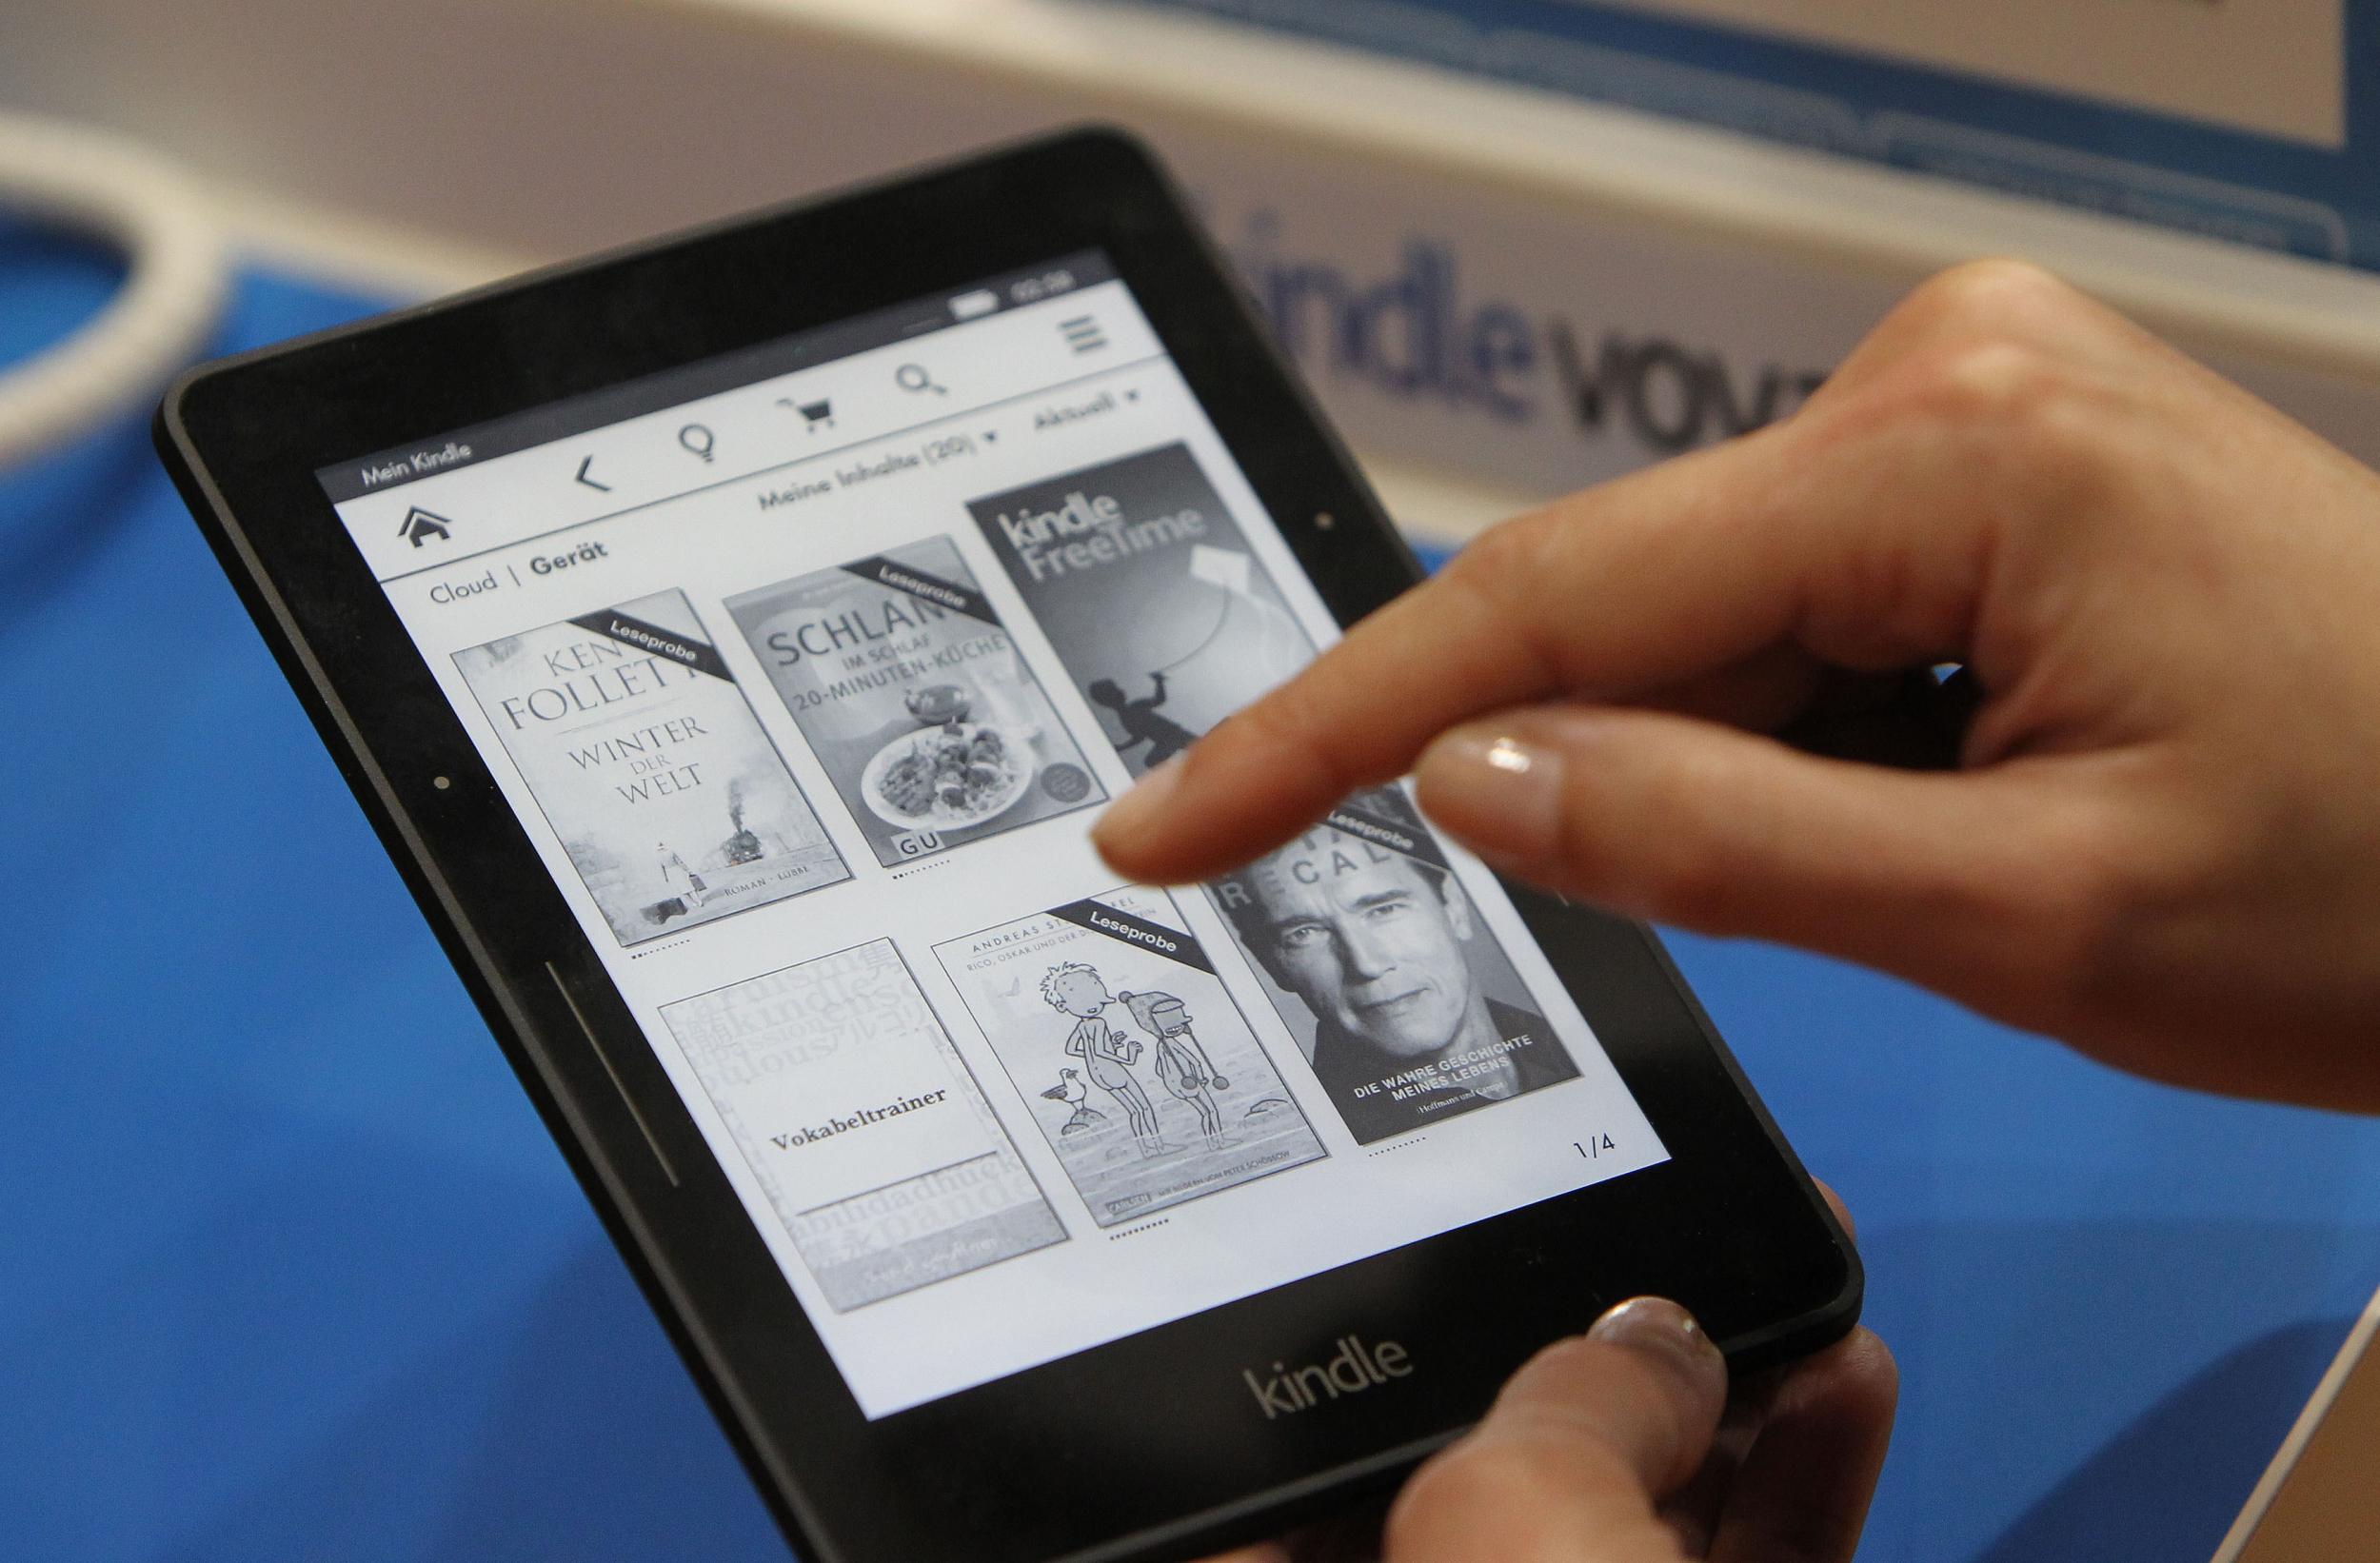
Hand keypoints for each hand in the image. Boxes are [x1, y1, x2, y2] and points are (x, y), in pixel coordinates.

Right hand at [1095, 260, 2379, 1109]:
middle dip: (1651, 780)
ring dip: (1757, 770)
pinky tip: (1977, 786)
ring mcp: (1963, 405)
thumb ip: (1716, 840)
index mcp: (1950, 453)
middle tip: (1859, 897)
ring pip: (1707, 630)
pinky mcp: (1978, 459)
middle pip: (1631, 613)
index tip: (1175, 819)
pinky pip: (1791, 612)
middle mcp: (1940, 375)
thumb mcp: (2025, 917)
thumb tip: (1468, 778)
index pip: (1546, 600)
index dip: (1330, 730)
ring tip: (1980, 841)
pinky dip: (1814, 734)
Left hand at [1202, 1295, 1894, 1562]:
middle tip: (1682, 1230)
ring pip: (1637, 1507)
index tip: (1453, 1228)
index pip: (1295, 1426)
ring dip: (1734, 1393)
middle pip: (1497, 1448)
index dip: (1366, 1316)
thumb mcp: (1516, 1525)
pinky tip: (1854, 1380)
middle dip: (1602, 1335)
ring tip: (1804, 1285)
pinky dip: (1798, 1477)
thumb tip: (1659, 1343)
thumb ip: (1569, 1402)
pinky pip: (1739, 1560)